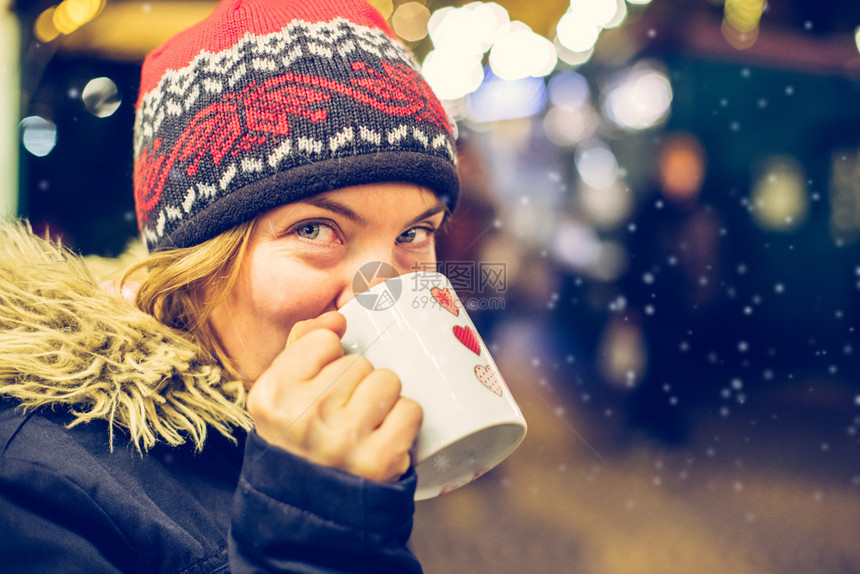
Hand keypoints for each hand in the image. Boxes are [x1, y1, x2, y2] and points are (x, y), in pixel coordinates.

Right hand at [246, 311, 422, 482]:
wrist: (310, 510)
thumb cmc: (299, 442)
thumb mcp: (280, 396)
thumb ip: (301, 346)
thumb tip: (338, 318)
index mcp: (272, 396)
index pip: (323, 342)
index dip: (330, 359)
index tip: (324, 384)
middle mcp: (304, 417)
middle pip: (358, 363)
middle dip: (357, 383)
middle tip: (345, 413)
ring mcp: (343, 440)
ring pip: (387, 380)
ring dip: (384, 398)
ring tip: (366, 422)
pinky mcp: (379, 460)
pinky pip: (410, 410)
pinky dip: (404, 420)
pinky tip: (385, 435)